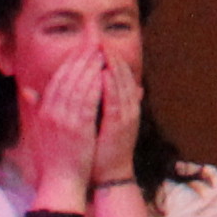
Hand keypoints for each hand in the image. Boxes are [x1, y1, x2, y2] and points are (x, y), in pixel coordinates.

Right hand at [19, 57, 105, 211]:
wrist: (61, 181)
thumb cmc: (55, 157)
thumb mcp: (41, 130)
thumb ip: (36, 109)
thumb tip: (26, 90)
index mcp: (43, 112)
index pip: (55, 80)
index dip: (68, 63)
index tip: (80, 50)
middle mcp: (51, 113)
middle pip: (66, 78)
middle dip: (80, 59)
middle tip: (93, 45)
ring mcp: (63, 120)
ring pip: (77, 86)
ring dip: (89, 67)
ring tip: (100, 53)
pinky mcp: (78, 128)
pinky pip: (87, 100)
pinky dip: (95, 85)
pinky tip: (104, 73)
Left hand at [85, 51, 142, 189]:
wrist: (107, 174)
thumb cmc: (99, 149)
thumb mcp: (98, 122)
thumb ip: (97, 105)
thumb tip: (89, 92)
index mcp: (123, 106)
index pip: (119, 76)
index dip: (109, 60)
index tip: (97, 47)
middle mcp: (127, 108)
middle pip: (122, 76)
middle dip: (111, 58)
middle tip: (100, 42)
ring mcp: (126, 115)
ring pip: (121, 84)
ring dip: (113, 66)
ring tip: (103, 50)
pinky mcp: (120, 124)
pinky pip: (116, 100)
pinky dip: (111, 86)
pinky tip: (103, 73)